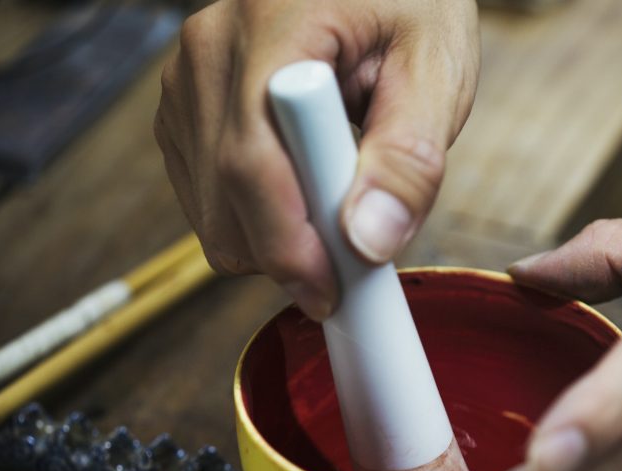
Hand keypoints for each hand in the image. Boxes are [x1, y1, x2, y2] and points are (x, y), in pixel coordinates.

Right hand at [155, 0, 479, 317]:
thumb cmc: (411, 6)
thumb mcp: (438, 70)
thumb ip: (409, 158)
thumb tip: (368, 241)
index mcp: (272, 23)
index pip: (253, 163)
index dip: (291, 243)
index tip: (335, 290)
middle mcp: (209, 48)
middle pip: (223, 196)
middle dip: (288, 253)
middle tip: (354, 263)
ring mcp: (185, 79)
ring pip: (210, 210)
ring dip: (275, 238)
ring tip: (339, 201)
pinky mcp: (183, 110)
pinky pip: (206, 199)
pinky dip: (256, 220)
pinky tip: (304, 188)